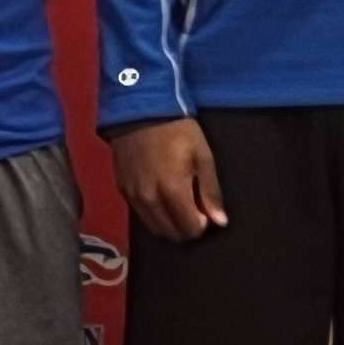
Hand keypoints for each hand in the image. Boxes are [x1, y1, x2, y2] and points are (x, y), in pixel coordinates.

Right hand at [107, 118, 224, 245]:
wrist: (140, 111)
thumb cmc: (178, 131)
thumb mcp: (202, 157)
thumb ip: (210, 192)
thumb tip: (220, 222)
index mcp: (172, 191)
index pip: (189, 229)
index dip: (202, 225)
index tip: (206, 210)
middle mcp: (150, 200)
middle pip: (171, 233)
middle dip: (186, 227)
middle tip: (194, 209)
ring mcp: (133, 196)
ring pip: (154, 227)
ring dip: (169, 223)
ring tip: (178, 204)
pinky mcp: (123, 190)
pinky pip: (141, 214)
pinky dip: (154, 213)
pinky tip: (161, 196)